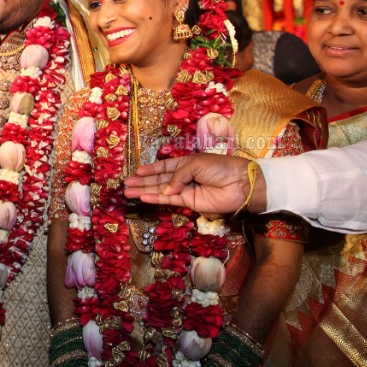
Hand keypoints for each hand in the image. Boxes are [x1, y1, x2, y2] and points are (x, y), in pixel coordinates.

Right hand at [124, 154, 265, 214]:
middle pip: (159, 180)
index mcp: (186, 164)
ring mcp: (185, 190)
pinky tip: (143, 198)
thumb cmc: (220, 168)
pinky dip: (156, 199)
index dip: (150, 170)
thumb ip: (178, 176)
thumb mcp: (197, 164)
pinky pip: (169, 200)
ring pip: (161, 191)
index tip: (136, 172)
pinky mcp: (189, 202)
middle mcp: (183, 177)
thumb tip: (166, 190)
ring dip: (144, 191)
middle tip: (126, 185)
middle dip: (142, 182)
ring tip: (128, 193)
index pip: (164, 167)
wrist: (240, 184)